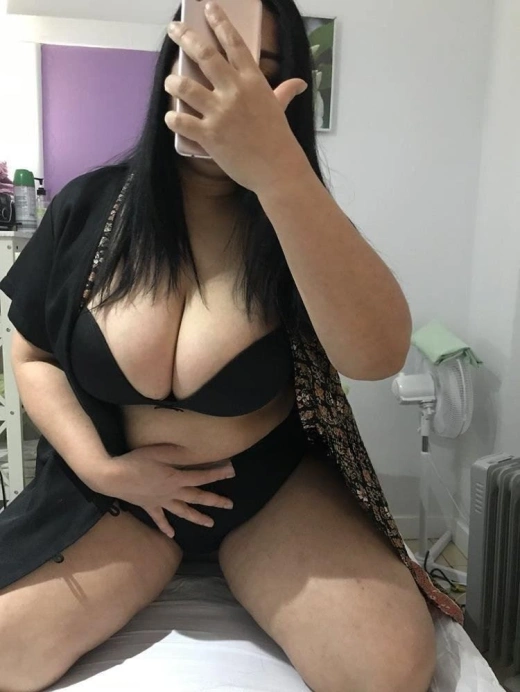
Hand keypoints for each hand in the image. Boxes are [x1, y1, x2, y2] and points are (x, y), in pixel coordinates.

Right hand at [94, 444, 235, 537]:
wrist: (112, 478)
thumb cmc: (135, 461)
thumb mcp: (158, 452)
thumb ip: (176, 452)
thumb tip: (191, 451)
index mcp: (176, 478)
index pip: (202, 476)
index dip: (218, 474)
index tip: (232, 472)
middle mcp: (172, 492)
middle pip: (198, 497)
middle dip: (215, 501)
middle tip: (230, 505)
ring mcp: (161, 502)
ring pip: (183, 512)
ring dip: (197, 518)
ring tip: (210, 523)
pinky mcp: (149, 506)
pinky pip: (159, 519)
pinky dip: (166, 527)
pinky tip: (172, 535)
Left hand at [164, 1, 307, 192]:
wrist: (277, 170)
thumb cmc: (279, 140)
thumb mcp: (280, 110)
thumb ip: (284, 92)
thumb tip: (298, 84)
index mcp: (252, 81)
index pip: (234, 43)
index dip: (220, 22)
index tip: (208, 7)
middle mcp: (234, 92)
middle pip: (205, 55)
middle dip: (186, 37)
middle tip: (174, 28)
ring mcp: (220, 113)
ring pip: (185, 86)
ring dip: (173, 80)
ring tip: (170, 79)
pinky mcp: (209, 135)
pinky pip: (181, 120)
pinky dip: (173, 117)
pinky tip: (172, 116)